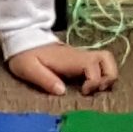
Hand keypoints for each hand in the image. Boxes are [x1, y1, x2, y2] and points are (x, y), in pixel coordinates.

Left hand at [5, 39, 120, 95]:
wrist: (23, 40)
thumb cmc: (25, 55)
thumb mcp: (29, 69)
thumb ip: (45, 80)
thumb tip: (62, 91)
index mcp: (70, 59)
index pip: (94, 65)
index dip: (94, 81)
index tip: (82, 92)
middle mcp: (80, 56)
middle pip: (108, 59)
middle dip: (108, 77)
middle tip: (95, 90)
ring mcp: (81, 57)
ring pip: (107, 60)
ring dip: (108, 75)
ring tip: (96, 89)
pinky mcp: (80, 60)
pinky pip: (100, 64)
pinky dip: (102, 75)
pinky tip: (89, 86)